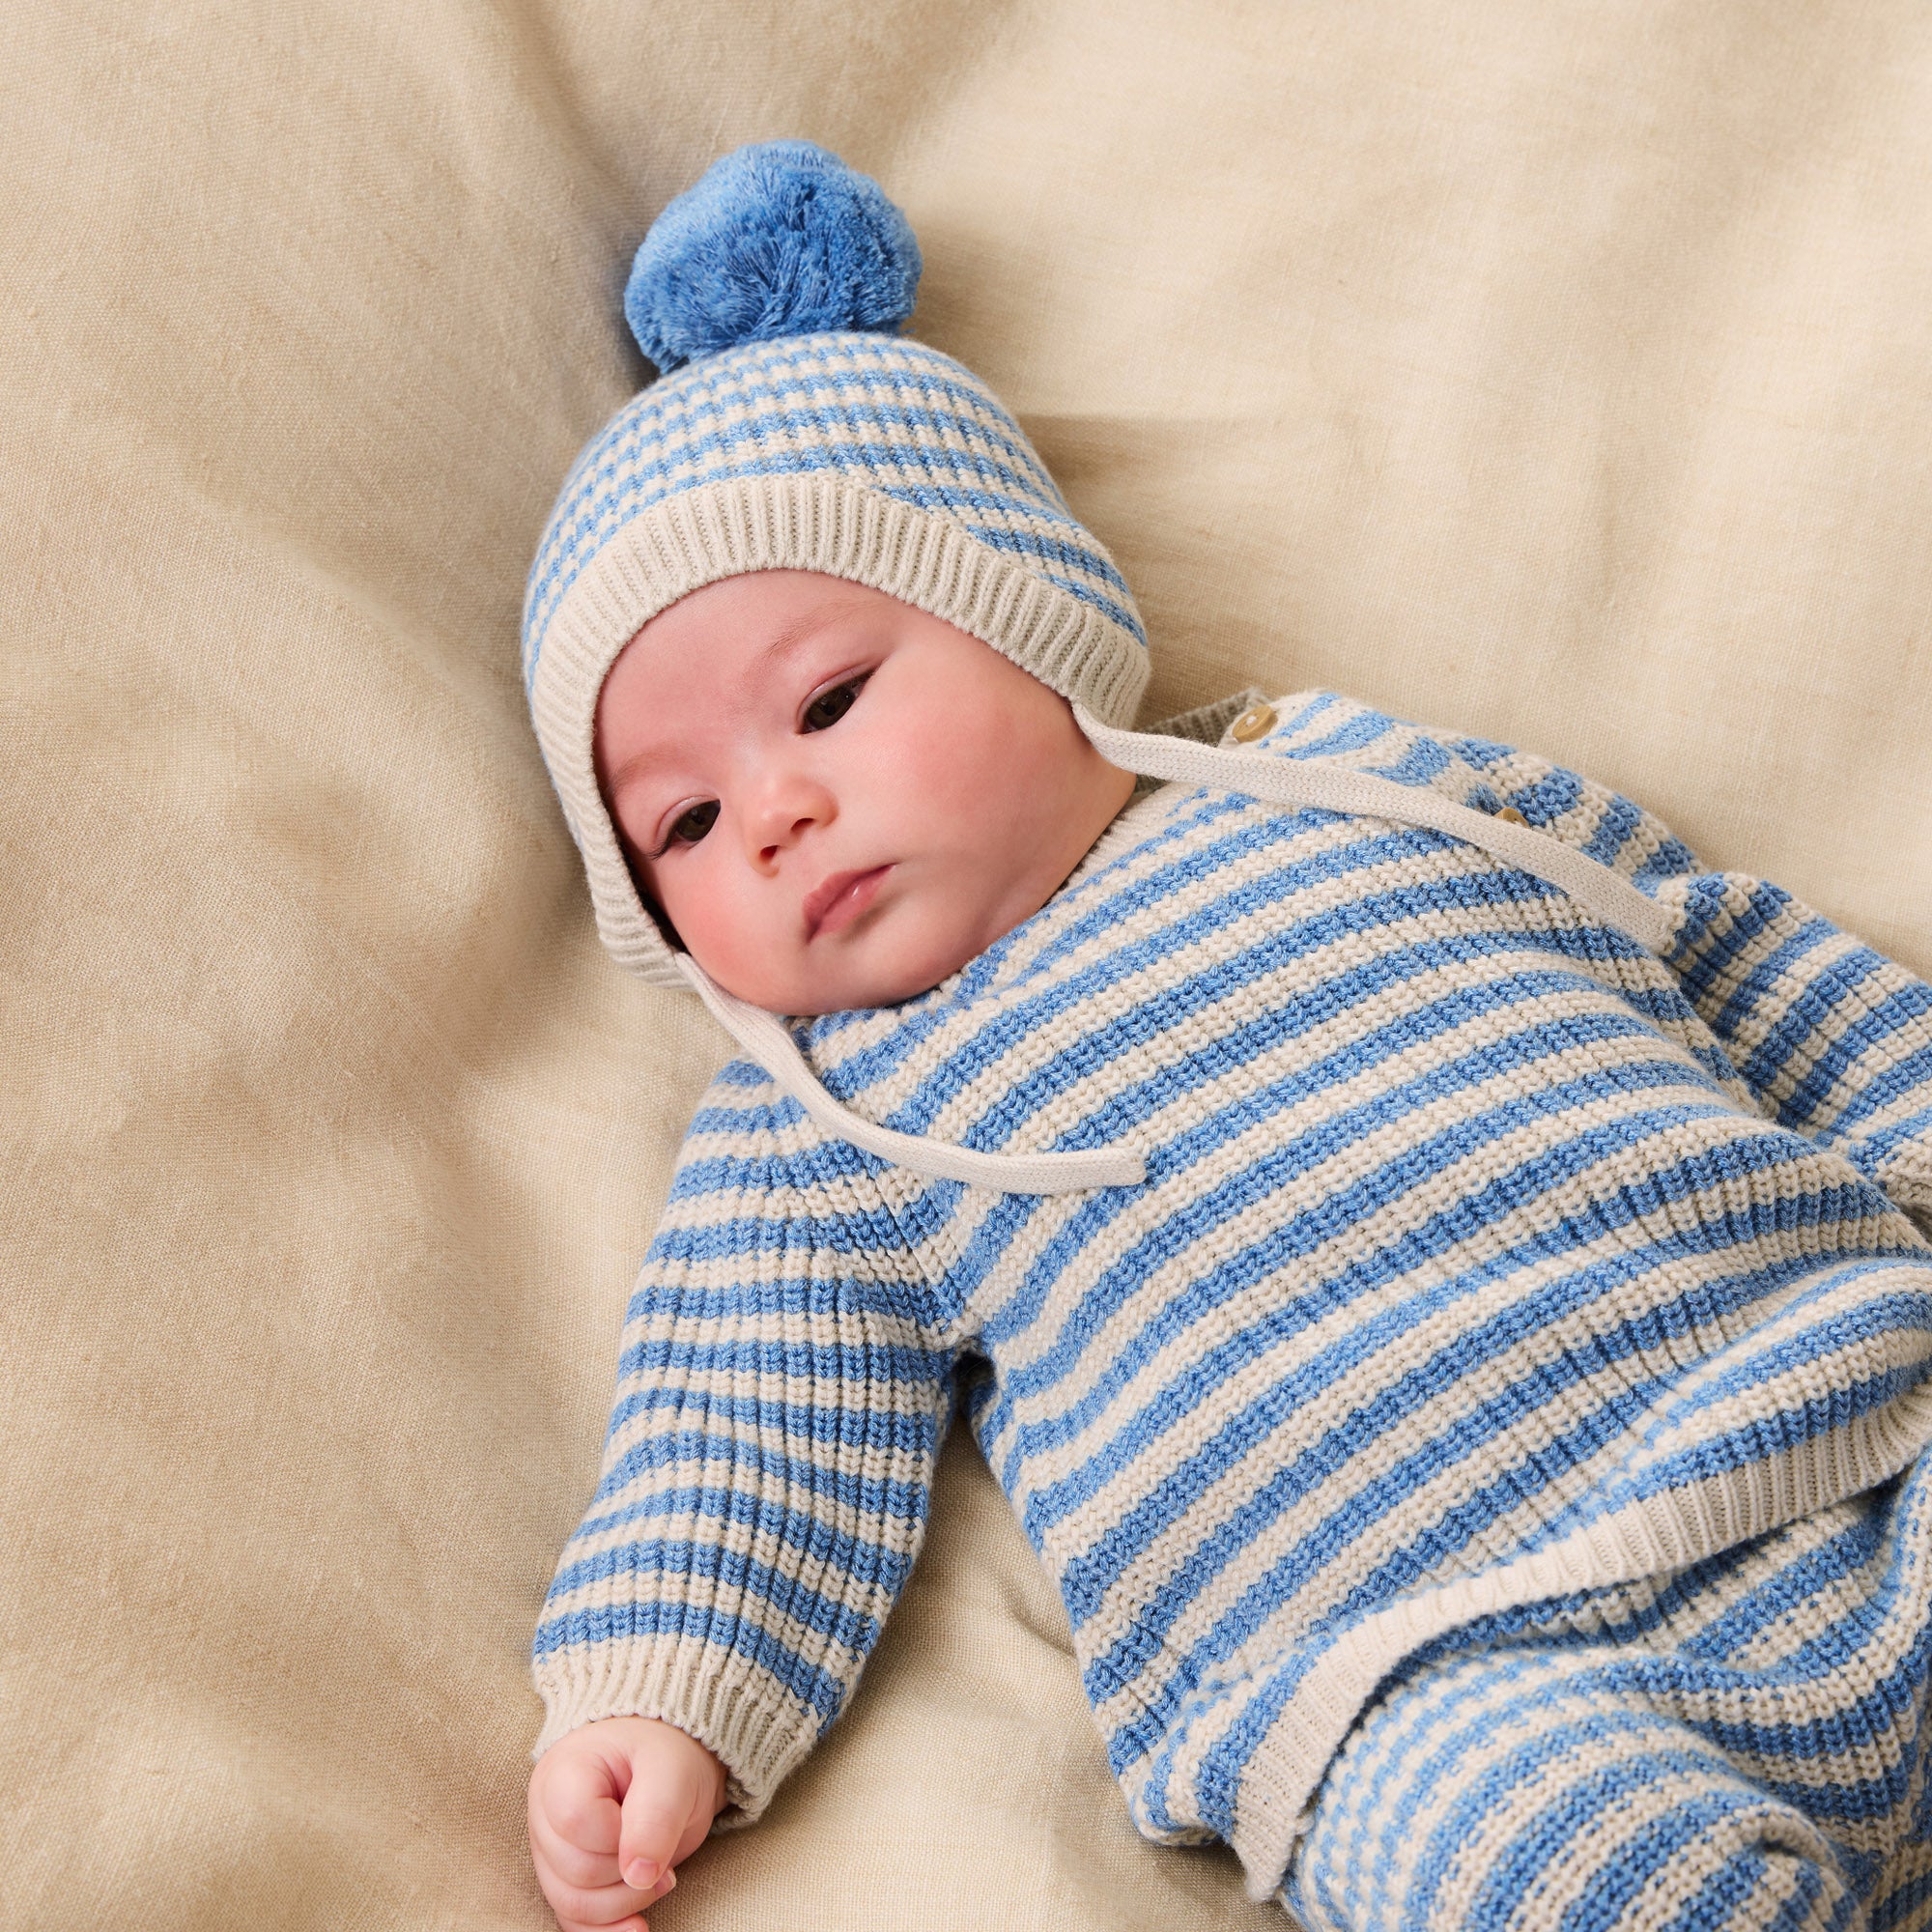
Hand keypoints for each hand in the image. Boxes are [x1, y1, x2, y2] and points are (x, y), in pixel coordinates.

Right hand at [527, 1715, 727, 1931]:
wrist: (667, 1767)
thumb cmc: (665, 1757)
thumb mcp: (672, 1771)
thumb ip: (656, 1816)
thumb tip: (638, 1875)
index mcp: (564, 1770)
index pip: (575, 1822)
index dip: (619, 1836)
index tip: (654, 1820)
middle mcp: (545, 1814)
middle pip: (574, 1870)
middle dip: (628, 1873)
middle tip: (666, 1858)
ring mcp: (550, 1852)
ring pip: (570, 1903)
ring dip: (624, 1903)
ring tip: (661, 1878)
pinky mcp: (564, 1881)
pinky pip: (573, 1920)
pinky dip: (607, 1930)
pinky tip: (637, 1926)